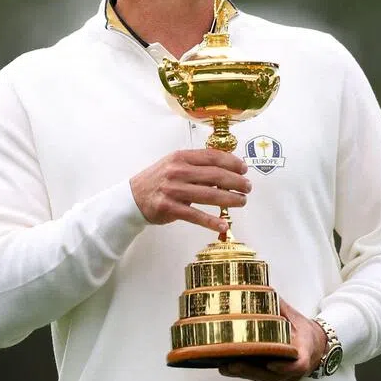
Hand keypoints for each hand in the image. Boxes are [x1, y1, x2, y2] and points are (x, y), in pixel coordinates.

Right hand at [129, 149, 249, 232]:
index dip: (232, 162)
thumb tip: (226, 170)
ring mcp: (173, 190)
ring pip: (209, 195)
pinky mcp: (169, 208)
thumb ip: (196, 166)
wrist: (133, 197)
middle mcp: (177, 171)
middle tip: (248, 187)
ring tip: (242, 201)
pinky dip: (212, 221)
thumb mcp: (173, 165)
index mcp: (180, 157)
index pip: (212, 156)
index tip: (244, 168)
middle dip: (237, 181)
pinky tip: (223, 224)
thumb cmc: (157, 180)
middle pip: (215, 175)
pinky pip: (195, 216)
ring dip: (230, 199)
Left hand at [218, 300, 326, 380]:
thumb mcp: (294, 315)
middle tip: (231, 364)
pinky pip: (260, 378)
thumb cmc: (303, 330)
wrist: (316, 345)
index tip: (270, 363)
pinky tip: (227, 367)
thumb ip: (277, 305)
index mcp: (305, 353)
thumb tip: (260, 288)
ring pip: (264, 378)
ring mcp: (287, 378)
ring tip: (224, 366)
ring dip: (244, 373)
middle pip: (274, 375)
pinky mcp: (277, 379)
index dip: (285, 367)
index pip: (298, 365)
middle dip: (251, 370)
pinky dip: (244, 373)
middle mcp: (296, 370)